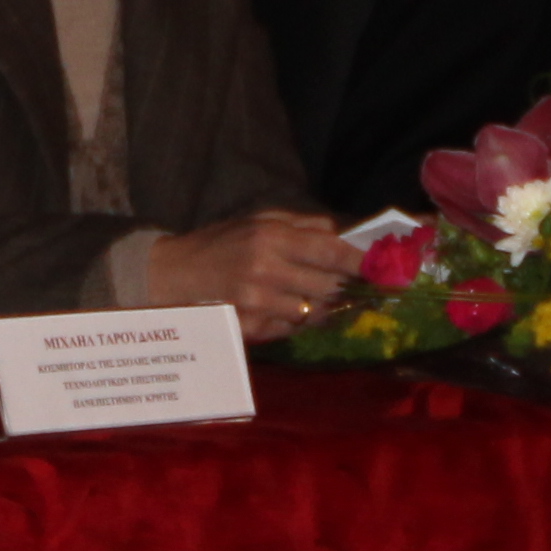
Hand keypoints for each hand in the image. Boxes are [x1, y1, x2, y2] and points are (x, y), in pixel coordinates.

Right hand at [139, 209, 361, 341]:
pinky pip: (290, 330)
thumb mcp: (257, 220)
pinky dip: (292, 322)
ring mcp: (258, 303)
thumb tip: (342, 233)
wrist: (170, 276)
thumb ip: (302, 224)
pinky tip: (276, 310)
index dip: (360, 261)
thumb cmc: (218, 243)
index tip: (380, 267)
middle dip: (340, 287)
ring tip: (300, 295)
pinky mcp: (249, 328)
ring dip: (316, 307)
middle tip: (343, 284)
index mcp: (271, 236)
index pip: (330, 250)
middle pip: (329, 286)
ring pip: (313, 313)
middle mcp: (267, 269)